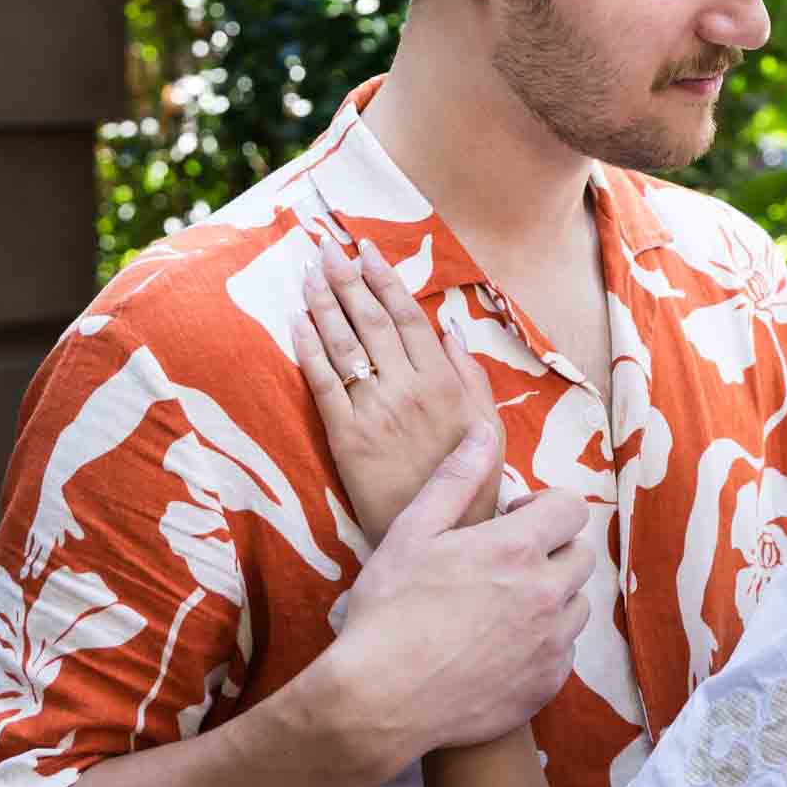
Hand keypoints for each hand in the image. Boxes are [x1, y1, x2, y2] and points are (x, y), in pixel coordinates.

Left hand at [292, 236, 502, 542]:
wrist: (442, 539)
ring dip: (325, 304)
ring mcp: (375, 413)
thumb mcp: (489, 427)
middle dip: (347, 279)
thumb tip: (450, 329)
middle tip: (327, 246)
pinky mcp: (346, 439)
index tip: (368, 251)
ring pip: (345, 346)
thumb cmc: (469, 483)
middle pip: (371, 321)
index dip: (385, 280)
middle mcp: (408, 390)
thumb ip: (471, 376)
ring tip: (310, 272)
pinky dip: (309, 351)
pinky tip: (297, 323)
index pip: (408, 317)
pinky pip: (324, 385)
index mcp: (443, 382)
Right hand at [332, 425, 595, 753]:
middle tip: (504, 563)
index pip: (571, 508)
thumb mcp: (412, 532)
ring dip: (551, 597)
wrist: (380, 700)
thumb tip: (485, 433)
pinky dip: (543, 643)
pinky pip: (564, 651)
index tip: (511, 520)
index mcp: (516, 548)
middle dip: (550, 550)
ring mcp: (551, 644)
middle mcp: (546, 594)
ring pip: (576, 605)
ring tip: (502, 606)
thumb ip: (456, 478)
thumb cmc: (388, 611)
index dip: (543, 507)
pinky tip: (499, 647)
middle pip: (580, 556)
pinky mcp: (547, 685)